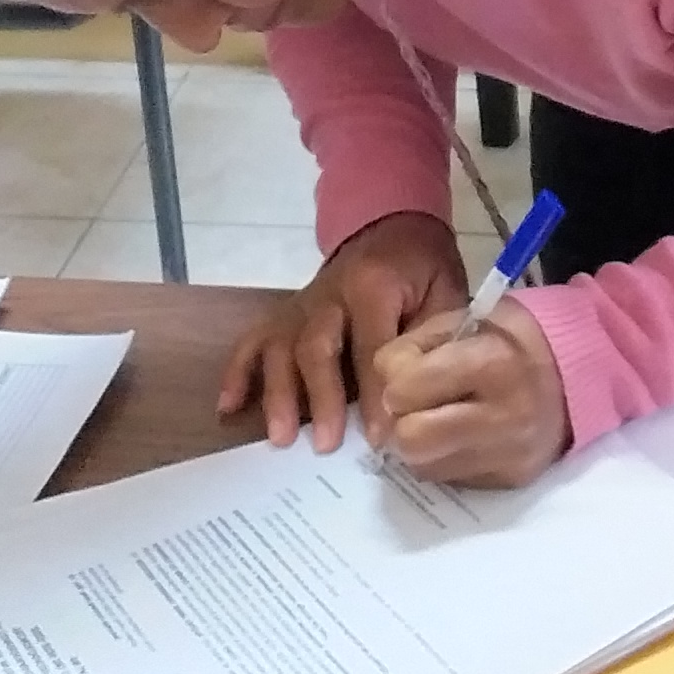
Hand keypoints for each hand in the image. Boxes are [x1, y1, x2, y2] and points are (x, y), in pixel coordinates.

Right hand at [220, 210, 462, 453]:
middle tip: (325, 444)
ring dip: (278, 394)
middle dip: (320, 398)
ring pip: (281, 348)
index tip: (378, 437)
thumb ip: (435, 338)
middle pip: (316, 347)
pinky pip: (254, 342)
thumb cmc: (422, 269)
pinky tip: (228, 408)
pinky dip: (238, 374)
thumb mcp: (446, 293)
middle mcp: (329, 294)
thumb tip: (426, 395)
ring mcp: (300, 305)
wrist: (390, 229)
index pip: (370, 347)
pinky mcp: (283, 315)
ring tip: (280, 437)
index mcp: (373, 286)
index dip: (373, 394)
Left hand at [366, 301, 571, 488]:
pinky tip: (461, 436)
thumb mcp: (463, 320)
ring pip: (424, 466)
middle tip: (413, 406)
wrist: (575, 374)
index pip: (407, 388)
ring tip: (438, 419)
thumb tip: (381, 390)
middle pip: (412, 439)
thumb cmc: (511, 339)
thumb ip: (413, 346)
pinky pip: (449, 478)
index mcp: (491, 363)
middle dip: (402, 420)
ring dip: (419, 445)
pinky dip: (443, 458)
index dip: (395, 380)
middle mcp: (504, 416)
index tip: (407, 374)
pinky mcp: (510, 479)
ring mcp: (509, 455)